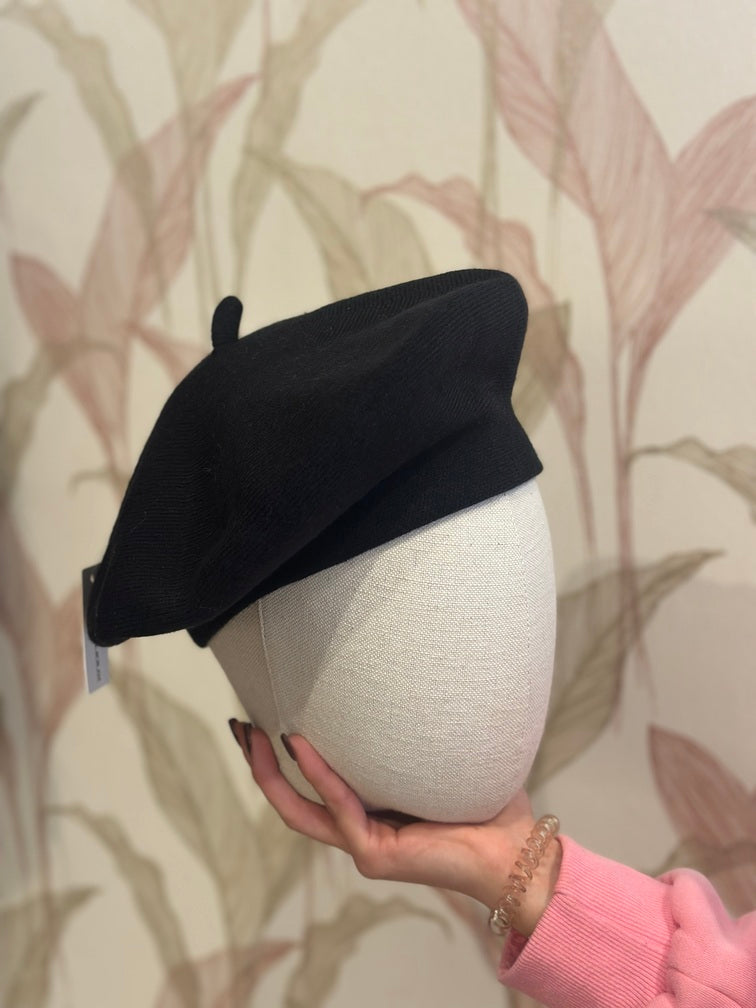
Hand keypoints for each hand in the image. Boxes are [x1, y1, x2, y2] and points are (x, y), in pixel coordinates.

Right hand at [229, 721, 560, 936]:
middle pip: (289, 802)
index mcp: (368, 812)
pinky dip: (319, 774)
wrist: (514, 850)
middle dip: (258, 765)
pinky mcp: (375, 855)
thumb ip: (413, 730)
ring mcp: (364, 846)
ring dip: (271, 771)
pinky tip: (300, 743)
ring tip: (253, 732)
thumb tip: (413, 669)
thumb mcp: (436, 758)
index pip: (310, 788)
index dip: (280, 759)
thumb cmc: (483, 802)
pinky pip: (338, 807)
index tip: (261, 718)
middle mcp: (359, 830)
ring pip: (298, 811)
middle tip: (238, 725)